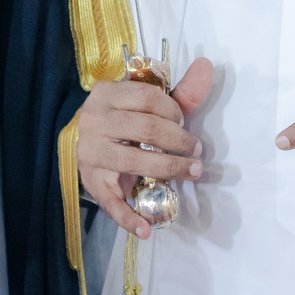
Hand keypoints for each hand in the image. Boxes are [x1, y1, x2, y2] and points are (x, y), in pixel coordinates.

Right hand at [76, 58, 212, 239]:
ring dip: (170, 169)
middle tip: (197, 151)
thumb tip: (207, 65)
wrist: (88, 142)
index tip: (184, 122)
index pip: (147, 98)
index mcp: (107, 94)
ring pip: (134, 161)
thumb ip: (181, 91)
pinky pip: (111, 202)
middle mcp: (93, 120)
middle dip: (180, 141)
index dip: (174, 111)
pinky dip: (129, 218)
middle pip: (146, 129)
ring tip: (192, 171)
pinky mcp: (91, 182)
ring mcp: (90, 152)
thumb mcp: (149, 104)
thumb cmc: (126, 120)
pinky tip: (146, 229)